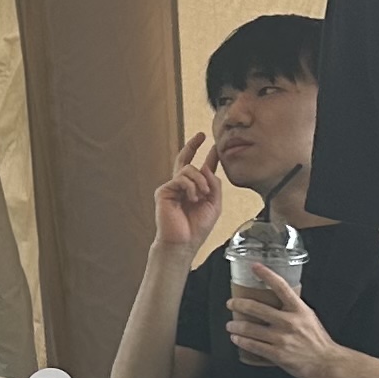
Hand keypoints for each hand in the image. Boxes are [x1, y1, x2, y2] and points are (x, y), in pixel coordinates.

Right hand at [153, 135, 227, 256]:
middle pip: (186, 159)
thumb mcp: (214, 204)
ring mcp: (172, 187)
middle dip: (193, 145)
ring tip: (202, 195)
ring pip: (189, 169)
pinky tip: (193, 198)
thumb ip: (214, 184)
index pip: (202, 169)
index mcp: (195, 190)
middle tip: (202, 135)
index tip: (214, 146)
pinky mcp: (164, 191)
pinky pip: (181, 178)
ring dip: (200, 181)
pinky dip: (191, 187)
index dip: (209, 156)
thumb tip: (206, 166)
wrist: (183, 242)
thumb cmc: (197, 227)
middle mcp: (182, 186)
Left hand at [218, 272, 342, 377]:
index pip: (281, 287)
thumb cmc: (317, 340)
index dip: (267, 274)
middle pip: (256, 308)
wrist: (326, 362)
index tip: (254, 266)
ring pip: (250, 328)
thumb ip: (293, 307)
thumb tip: (277, 299)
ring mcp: (282, 338)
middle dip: (238, 304)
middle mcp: (289, 322)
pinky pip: (253, 345)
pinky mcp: (277, 354)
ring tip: (230, 325)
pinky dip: (241, 341)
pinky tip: (236, 338)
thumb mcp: (308, 317)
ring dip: (235, 326)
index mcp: (299, 310)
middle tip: (230, 304)